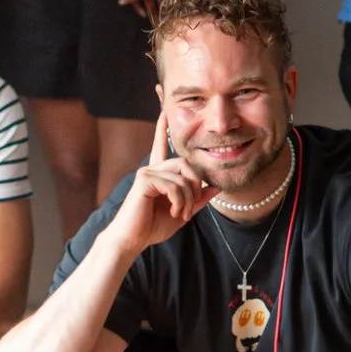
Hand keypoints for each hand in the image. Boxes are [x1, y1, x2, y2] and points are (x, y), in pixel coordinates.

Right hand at [105, 115, 210, 252]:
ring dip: (188, 200)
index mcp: (159, 174)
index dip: (162, 129)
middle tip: (192, 207)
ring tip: (183, 215)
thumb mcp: (182, 212)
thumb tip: (217, 187)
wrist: (133, 239)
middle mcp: (152, 169)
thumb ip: (198, 199)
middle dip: (195, 185)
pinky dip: (179, 202)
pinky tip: (175, 213)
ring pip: (182, 177)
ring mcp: (147, 172)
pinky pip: (173, 185)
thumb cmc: (152, 227)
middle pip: (185, 164)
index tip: (164, 111)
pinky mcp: (144, 179)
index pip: (162, 147)